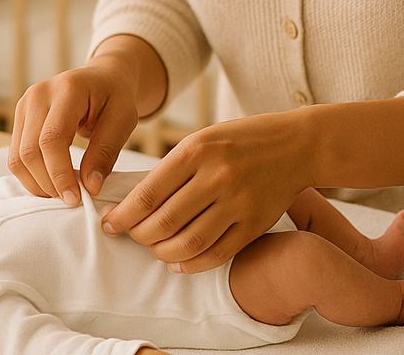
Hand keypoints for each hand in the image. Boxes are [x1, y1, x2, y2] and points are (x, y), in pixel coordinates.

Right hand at [8, 62, 139, 204]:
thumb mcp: (123, 120)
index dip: (60, 173)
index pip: (52, 138)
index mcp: (68, 89)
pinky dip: (31, 175)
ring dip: (37, 183)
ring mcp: (25, 104)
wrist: (102, 78)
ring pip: (17, 156)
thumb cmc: (115, 98)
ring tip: (62, 194)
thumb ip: (106, 151)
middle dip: (48, 183)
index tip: (76, 199)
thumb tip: (90, 187)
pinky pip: (16, 155)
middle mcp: (39, 94)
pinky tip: (52, 183)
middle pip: (30, 150)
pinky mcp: (20, 117)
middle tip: (71, 200)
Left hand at [99, 111, 307, 273]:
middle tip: (129, 235)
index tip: (108, 223)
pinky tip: (178, 262)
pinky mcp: (254, 225)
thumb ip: (173, 168)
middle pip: (164, 222)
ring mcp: (237, 203)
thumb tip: (135, 202)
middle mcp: (216, 176)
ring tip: (153, 248)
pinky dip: (192, 264)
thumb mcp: (203, 139)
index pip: (148, 192)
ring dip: (162, 252)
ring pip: (188, 243)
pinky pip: (216, 254)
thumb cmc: (240, 140)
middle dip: (138, 235)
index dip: (123, 214)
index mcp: (197, 150)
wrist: (295, 145)